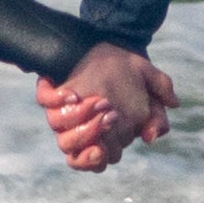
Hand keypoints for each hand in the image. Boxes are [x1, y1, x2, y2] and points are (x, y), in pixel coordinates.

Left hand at [40, 42, 174, 172]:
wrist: (110, 43)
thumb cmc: (130, 71)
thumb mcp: (150, 90)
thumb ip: (158, 115)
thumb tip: (152, 136)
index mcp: (101, 135)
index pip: (98, 160)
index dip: (103, 154)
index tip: (118, 138)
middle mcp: (78, 129)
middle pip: (75, 150)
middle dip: (93, 135)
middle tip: (112, 116)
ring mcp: (63, 112)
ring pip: (60, 134)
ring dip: (78, 123)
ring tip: (99, 103)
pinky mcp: (52, 91)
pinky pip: (45, 100)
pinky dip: (56, 99)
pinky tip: (73, 94)